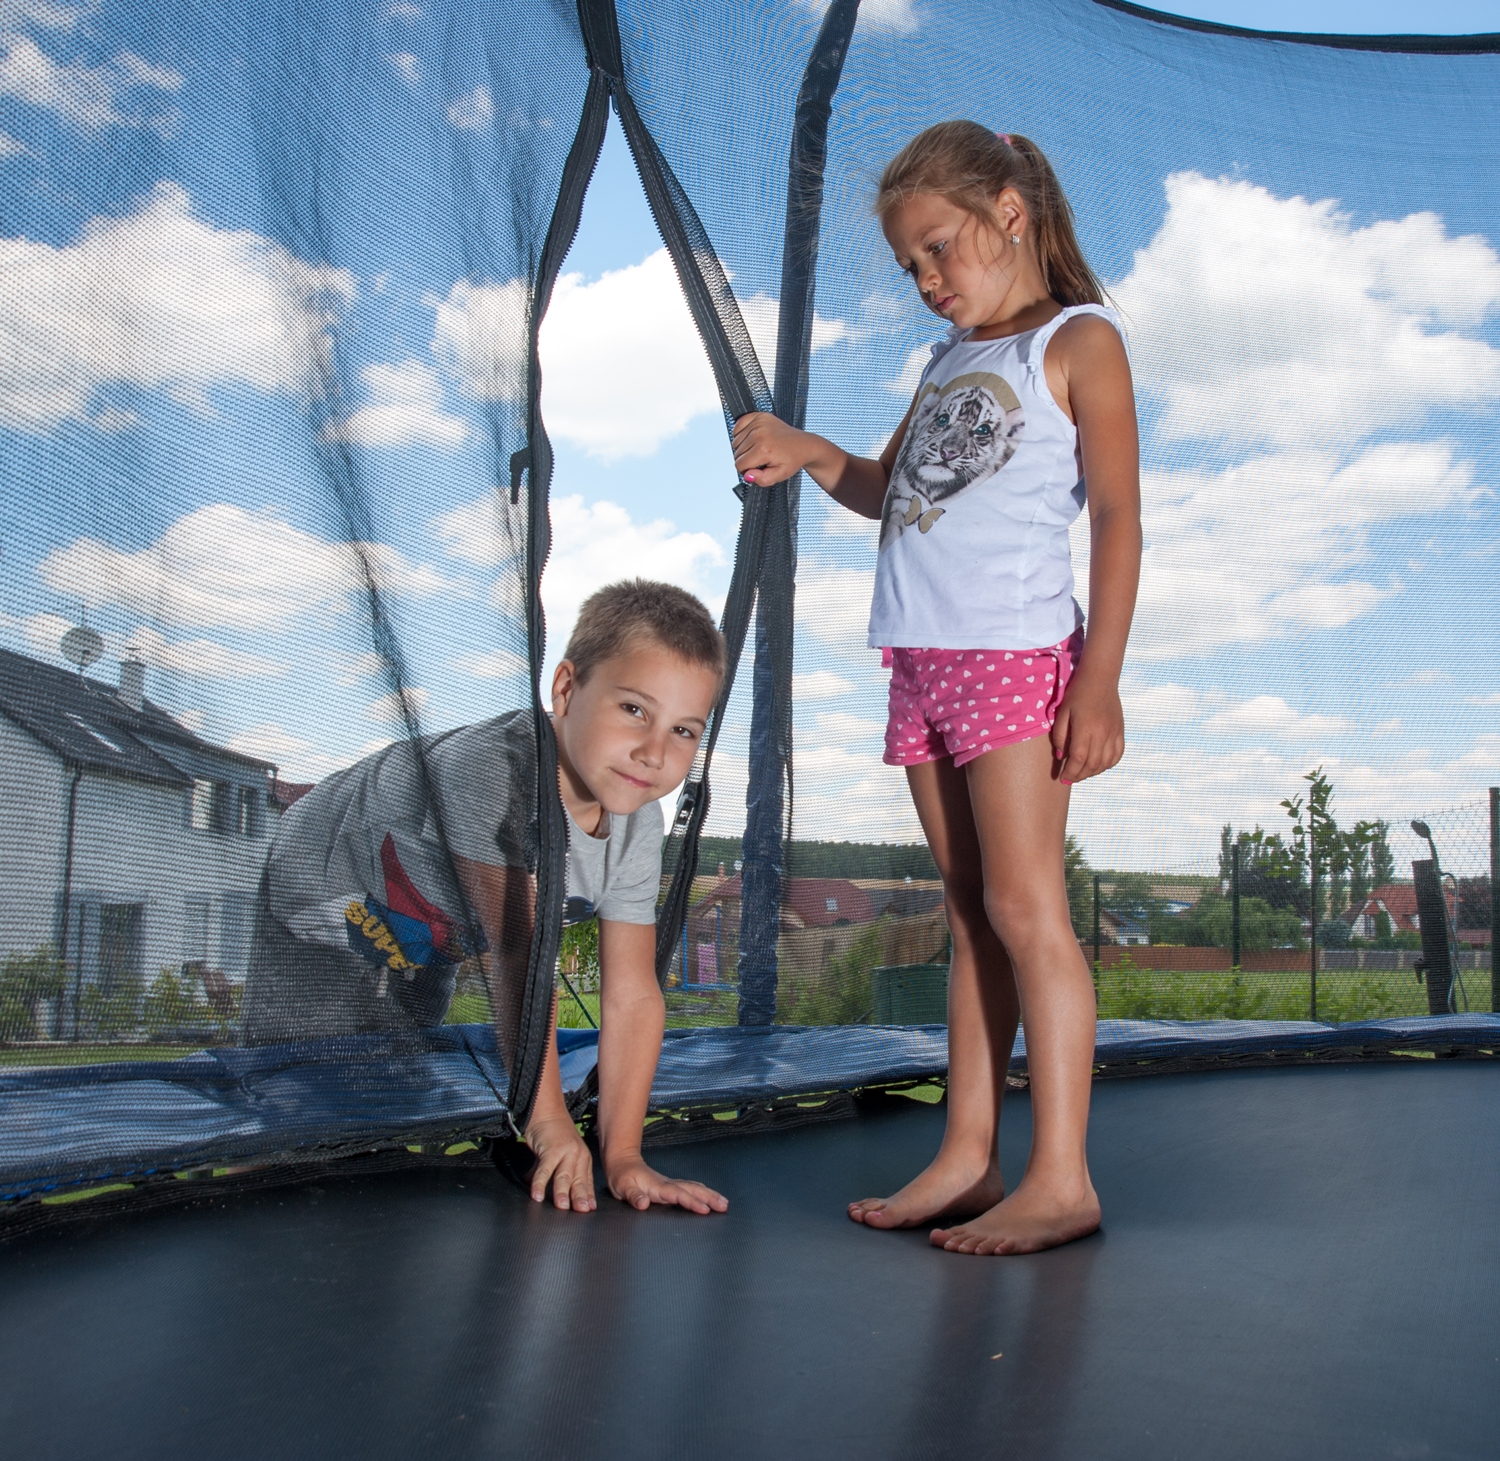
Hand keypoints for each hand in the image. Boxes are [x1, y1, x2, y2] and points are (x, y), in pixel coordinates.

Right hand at [524, 1114, 596, 1211]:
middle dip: (580, 1198)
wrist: (546, 1112)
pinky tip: (537, 1195)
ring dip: (562, 1193)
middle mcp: (577, 1155)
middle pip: (579, 1180)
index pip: (586, 1180)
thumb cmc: (552, 1134)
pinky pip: (545, 1170)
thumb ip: (550, 1172)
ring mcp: (565, 1152)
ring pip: (564, 1177)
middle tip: (581, 1212)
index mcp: (582, 1158)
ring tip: (561, 1207)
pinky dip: (540, 1184)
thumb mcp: (556, 1154)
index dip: (588, 1195)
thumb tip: (537, 1190)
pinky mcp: (551, 1150)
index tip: (590, 1209)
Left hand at [605, 1154, 728, 1214]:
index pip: (678, 1195)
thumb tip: (643, 1204)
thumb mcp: (622, 1187)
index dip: (691, 1202)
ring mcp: (669, 1183)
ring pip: (693, 1188)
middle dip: (709, 1197)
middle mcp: (666, 1184)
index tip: (705, 1209)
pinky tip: (709, 1195)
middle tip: (724, 1206)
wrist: (622, 1161)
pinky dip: (702, 1191)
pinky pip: (689, 1187)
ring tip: (724, 1203)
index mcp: (657, 1186)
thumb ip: (633, 1196)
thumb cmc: (621, 1176)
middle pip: (692, 1190)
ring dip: (709, 1194)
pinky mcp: (669, 1185)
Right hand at [732, 411, 817, 487]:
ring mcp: (758, 423)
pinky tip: (753, 438)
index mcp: (764, 449)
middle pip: (737, 453)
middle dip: (746, 459)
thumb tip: (747, 475)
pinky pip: (737, 426)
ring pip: (735, 441)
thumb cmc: (792, 459)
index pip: (739, 465)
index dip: (747, 470)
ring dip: (744, 447)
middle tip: (761, 458)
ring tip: (759, 448)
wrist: (803, 445)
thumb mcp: (780, 475)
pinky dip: (741, 433)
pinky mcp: (758, 416)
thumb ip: (762, 479)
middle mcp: (759, 434)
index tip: (757, 468)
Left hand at [1050, 667, 1124, 784]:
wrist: (1100, 679)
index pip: (1078, 759)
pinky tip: (1098, 765)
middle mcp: (1102, 733)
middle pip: (1092, 764)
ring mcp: (1114, 733)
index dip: (1070, 772)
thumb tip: (1061, 757)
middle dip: (1079, 776)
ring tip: (1082, 773)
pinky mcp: (1121, 731)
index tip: (1063, 778)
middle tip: (1070, 778)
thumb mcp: (1062, 713)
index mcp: (1086, 728)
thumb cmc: (1077, 694)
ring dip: (1093, 772)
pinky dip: (1108, 764)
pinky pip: (1118, 755)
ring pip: (1106, 763)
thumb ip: (1060, 736)